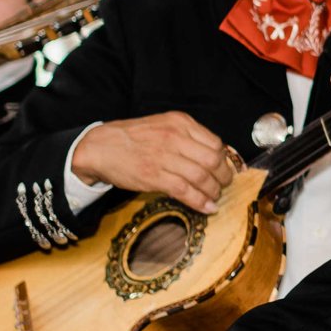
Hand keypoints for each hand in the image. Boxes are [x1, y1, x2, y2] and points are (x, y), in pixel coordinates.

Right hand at [70, 113, 234, 212]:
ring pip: (202, 176)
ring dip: (213, 191)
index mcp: (180, 122)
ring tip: (215, 197)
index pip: (215, 143)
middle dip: (224, 176)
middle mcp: (175, 137)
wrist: (101, 146)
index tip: (229, 169)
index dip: (226, 160)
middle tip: (224, 185)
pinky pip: (185, 190)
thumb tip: (214, 156)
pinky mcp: (154, 176)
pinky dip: (200, 201)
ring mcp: (164, 157)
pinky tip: (207, 207)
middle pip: (213, 160)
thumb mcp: (164, 126)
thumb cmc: (133, 138)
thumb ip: (188, 137)